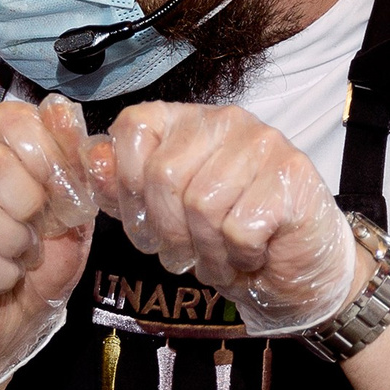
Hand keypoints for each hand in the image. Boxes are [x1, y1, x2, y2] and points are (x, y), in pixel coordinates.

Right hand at [0, 96, 96, 389]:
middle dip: (28, 203)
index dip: (47, 154)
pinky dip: (1, 276)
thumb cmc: (36, 263)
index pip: (11, 120)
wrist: (3, 326)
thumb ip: (77, 173)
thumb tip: (74, 124)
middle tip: (36, 227)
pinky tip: (2, 277)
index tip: (64, 189)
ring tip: (20, 255)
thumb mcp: (72, 216)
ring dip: (15, 244)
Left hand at [84, 102, 363, 335]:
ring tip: (219, 257)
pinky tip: (250, 255)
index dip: (125, 185)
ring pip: (201, 205)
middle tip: (185, 253)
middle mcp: (225, 120)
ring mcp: (263, 143)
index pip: (133, 126)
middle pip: (162, 175)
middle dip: (166, 232)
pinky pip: (238, 228)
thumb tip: (93, 158)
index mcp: (187, 120)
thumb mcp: (160, 215)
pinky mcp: (292, 176)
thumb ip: (121, 187)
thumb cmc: (226, 239)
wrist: (296, 269)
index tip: (143, 222)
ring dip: (205, 251)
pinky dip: (238, 257)